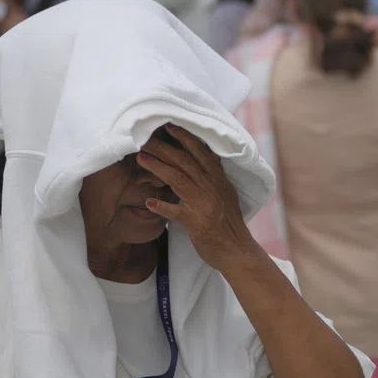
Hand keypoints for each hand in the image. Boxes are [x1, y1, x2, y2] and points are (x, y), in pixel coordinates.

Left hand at [138, 125, 258, 272]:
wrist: (237, 251)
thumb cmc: (229, 223)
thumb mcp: (226, 194)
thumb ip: (214, 177)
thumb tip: (205, 160)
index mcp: (218, 179)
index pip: (201, 152)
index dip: (185, 138)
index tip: (169, 126)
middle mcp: (212, 187)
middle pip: (184, 161)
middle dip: (164, 148)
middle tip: (145, 138)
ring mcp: (204, 204)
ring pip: (178, 179)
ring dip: (157, 168)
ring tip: (141, 158)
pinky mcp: (197, 223)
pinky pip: (176, 212)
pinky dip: (162, 207)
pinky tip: (149, 202)